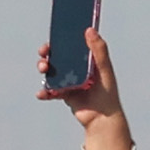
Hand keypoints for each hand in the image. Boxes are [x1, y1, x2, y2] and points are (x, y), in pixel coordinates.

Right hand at [36, 29, 132, 149]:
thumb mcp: (105, 70)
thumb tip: (90, 29)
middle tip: (44, 52)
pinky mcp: (64, 94)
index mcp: (86, 60)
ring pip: (51, 71)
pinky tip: (41, 93)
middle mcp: (76, 69)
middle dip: (47, 53)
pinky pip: (50, 91)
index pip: (72, 45)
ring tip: (44, 69)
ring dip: (44, 68)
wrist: (103, 120)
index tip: (54, 32)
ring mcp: (69, 81)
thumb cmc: (108, 94)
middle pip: (57, 57)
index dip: (61, 38)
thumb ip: (99, 51)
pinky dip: (44, 91)